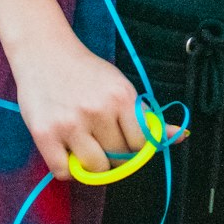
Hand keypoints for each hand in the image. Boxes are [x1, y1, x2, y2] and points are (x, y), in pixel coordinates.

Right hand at [8, 27, 177, 180]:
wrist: (43, 50)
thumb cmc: (85, 71)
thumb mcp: (120, 86)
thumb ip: (146, 115)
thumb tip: (181, 136)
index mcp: (122, 96)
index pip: (142, 145)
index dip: (134, 147)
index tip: (123, 139)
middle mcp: (98, 110)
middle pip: (118, 159)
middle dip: (112, 154)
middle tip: (99, 137)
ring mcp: (70, 124)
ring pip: (94, 170)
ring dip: (90, 164)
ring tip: (83, 144)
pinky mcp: (45, 134)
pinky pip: (63, 172)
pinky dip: (66, 168)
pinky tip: (65, 149)